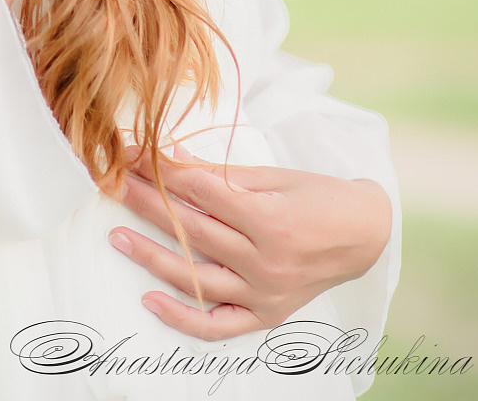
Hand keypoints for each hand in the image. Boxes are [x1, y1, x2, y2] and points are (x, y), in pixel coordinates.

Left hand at [108, 143, 392, 340]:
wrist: (364, 234)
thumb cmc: (318, 196)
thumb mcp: (273, 175)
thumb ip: (220, 173)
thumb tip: (169, 157)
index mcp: (269, 219)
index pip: (199, 190)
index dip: (161, 169)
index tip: (131, 154)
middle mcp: (266, 261)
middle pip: (191, 229)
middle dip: (146, 203)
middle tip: (113, 184)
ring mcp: (265, 294)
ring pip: (196, 277)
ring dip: (151, 255)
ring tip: (117, 236)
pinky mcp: (266, 316)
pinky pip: (217, 325)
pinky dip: (182, 317)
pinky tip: (150, 299)